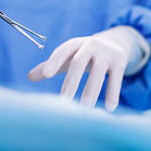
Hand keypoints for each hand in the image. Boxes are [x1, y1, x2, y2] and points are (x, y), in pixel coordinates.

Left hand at [27, 25, 150, 111]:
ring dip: (92, 91)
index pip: (63, 50)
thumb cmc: (85, 54)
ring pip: (98, 73)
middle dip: (72, 81)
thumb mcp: (70, 56)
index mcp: (76, 43)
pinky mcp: (120, 61)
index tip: (46, 74)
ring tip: (85, 108)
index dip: (54, 61)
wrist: (115, 42)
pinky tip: (109, 108)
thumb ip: (51, 65)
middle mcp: (91, 44)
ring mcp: (107, 52)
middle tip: (64, 100)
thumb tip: (30, 76)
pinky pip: (116, 79)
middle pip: (79, 62)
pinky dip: (113, 93)